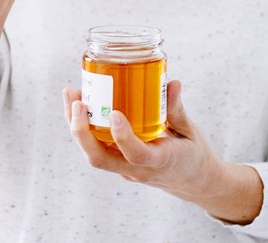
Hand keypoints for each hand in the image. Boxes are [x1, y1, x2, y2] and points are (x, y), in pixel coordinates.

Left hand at [62, 80, 263, 223]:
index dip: (122, 136)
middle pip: (100, 159)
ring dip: (77, 127)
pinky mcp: (120, 164)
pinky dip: (85, 129)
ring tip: (72, 96)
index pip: (136, 155)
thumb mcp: (191, 132)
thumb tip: (171, 84)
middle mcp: (138, 170)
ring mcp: (126, 170)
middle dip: (82, 131)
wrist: (195, 183)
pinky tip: (81, 106)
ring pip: (94, 155)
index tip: (114, 113)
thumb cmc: (193, 155)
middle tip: (77, 101)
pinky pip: (97, 149)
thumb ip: (177, 110)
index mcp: (161, 161)